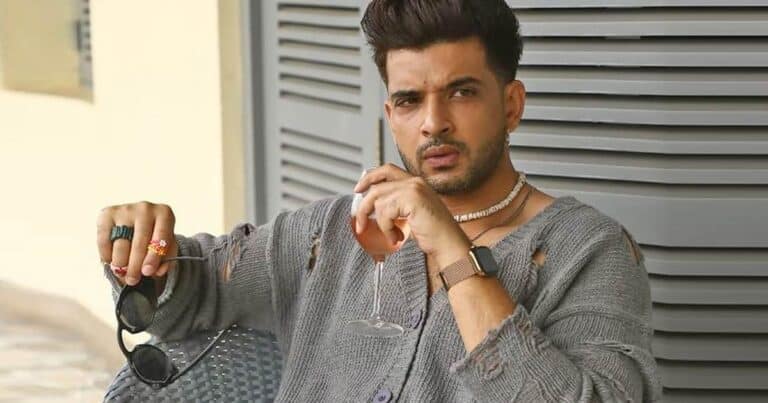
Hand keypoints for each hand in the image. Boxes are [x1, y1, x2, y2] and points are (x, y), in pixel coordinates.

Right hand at [96, 201, 177, 285]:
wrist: (138, 221)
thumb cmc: (155, 236)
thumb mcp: (167, 246)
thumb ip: (167, 260)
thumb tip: (157, 271)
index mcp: (164, 213)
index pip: (160, 236)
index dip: (153, 256)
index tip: (147, 272)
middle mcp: (145, 208)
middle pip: (138, 243)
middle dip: (135, 266)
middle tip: (132, 280)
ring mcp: (125, 209)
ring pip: (120, 245)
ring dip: (120, 264)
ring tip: (122, 274)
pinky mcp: (106, 214)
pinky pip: (104, 241)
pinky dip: (107, 255)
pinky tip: (112, 262)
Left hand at [353, 164, 470, 267]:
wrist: (449, 245)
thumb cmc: (434, 234)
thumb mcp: (411, 215)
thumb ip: (396, 206)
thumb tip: (373, 206)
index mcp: (416, 183)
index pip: (387, 170)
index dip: (370, 177)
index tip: (358, 189)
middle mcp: (415, 182)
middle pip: (377, 185)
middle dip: (364, 205)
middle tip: (360, 222)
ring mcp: (414, 189)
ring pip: (378, 201)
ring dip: (381, 224)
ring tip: (392, 236)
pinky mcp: (412, 199)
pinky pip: (385, 212)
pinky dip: (386, 228)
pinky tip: (397, 237)